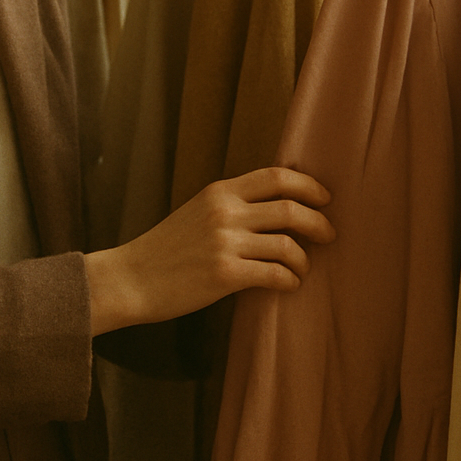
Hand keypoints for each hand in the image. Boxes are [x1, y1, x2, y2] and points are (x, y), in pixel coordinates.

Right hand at [84, 167, 332, 335]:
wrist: (131, 279)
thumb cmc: (164, 250)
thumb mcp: (196, 212)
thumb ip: (231, 206)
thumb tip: (276, 210)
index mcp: (219, 192)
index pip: (275, 176)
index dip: (308, 185)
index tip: (325, 198)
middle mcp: (225, 212)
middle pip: (290, 208)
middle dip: (319, 222)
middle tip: (329, 234)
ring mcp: (225, 243)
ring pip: (288, 244)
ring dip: (304, 259)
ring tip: (302, 268)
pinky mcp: (224, 275)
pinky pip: (275, 274)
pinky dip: (290, 280)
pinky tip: (288, 284)